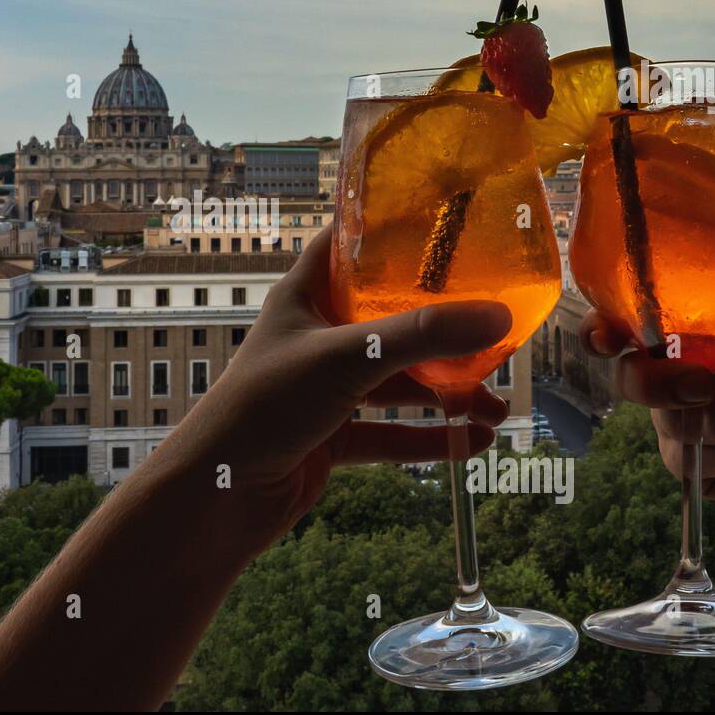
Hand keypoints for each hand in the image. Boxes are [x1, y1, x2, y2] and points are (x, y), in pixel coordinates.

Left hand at [157, 223, 513, 556]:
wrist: (217, 495)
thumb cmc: (265, 405)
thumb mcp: (349, 357)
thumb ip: (424, 336)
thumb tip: (498, 317)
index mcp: (306, 295)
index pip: (351, 243)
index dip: (392, 227)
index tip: (447, 220)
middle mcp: (316, 336)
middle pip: (390, 318)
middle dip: (442, 328)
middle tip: (496, 331)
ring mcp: (324, 388)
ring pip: (397, 381)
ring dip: (446, 393)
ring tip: (498, 406)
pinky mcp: (330, 437)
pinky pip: (390, 433)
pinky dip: (429, 438)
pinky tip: (473, 443)